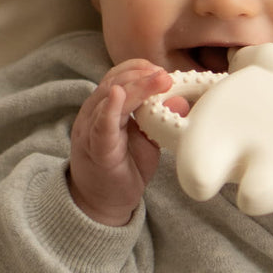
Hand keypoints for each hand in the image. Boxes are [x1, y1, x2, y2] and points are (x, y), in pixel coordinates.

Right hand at [68, 59, 175, 226]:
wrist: (104, 203)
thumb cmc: (125, 166)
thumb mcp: (148, 138)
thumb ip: (161, 118)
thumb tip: (181, 98)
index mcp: (106, 106)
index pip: (118, 76)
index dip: (139, 69)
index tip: (162, 70)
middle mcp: (94, 113)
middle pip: (113, 82)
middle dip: (140, 75)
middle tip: (166, 75)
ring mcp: (91, 130)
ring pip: (107, 98)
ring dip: (134, 87)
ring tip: (157, 80)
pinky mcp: (95, 149)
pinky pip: (100, 126)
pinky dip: (109, 110)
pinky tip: (118, 96)